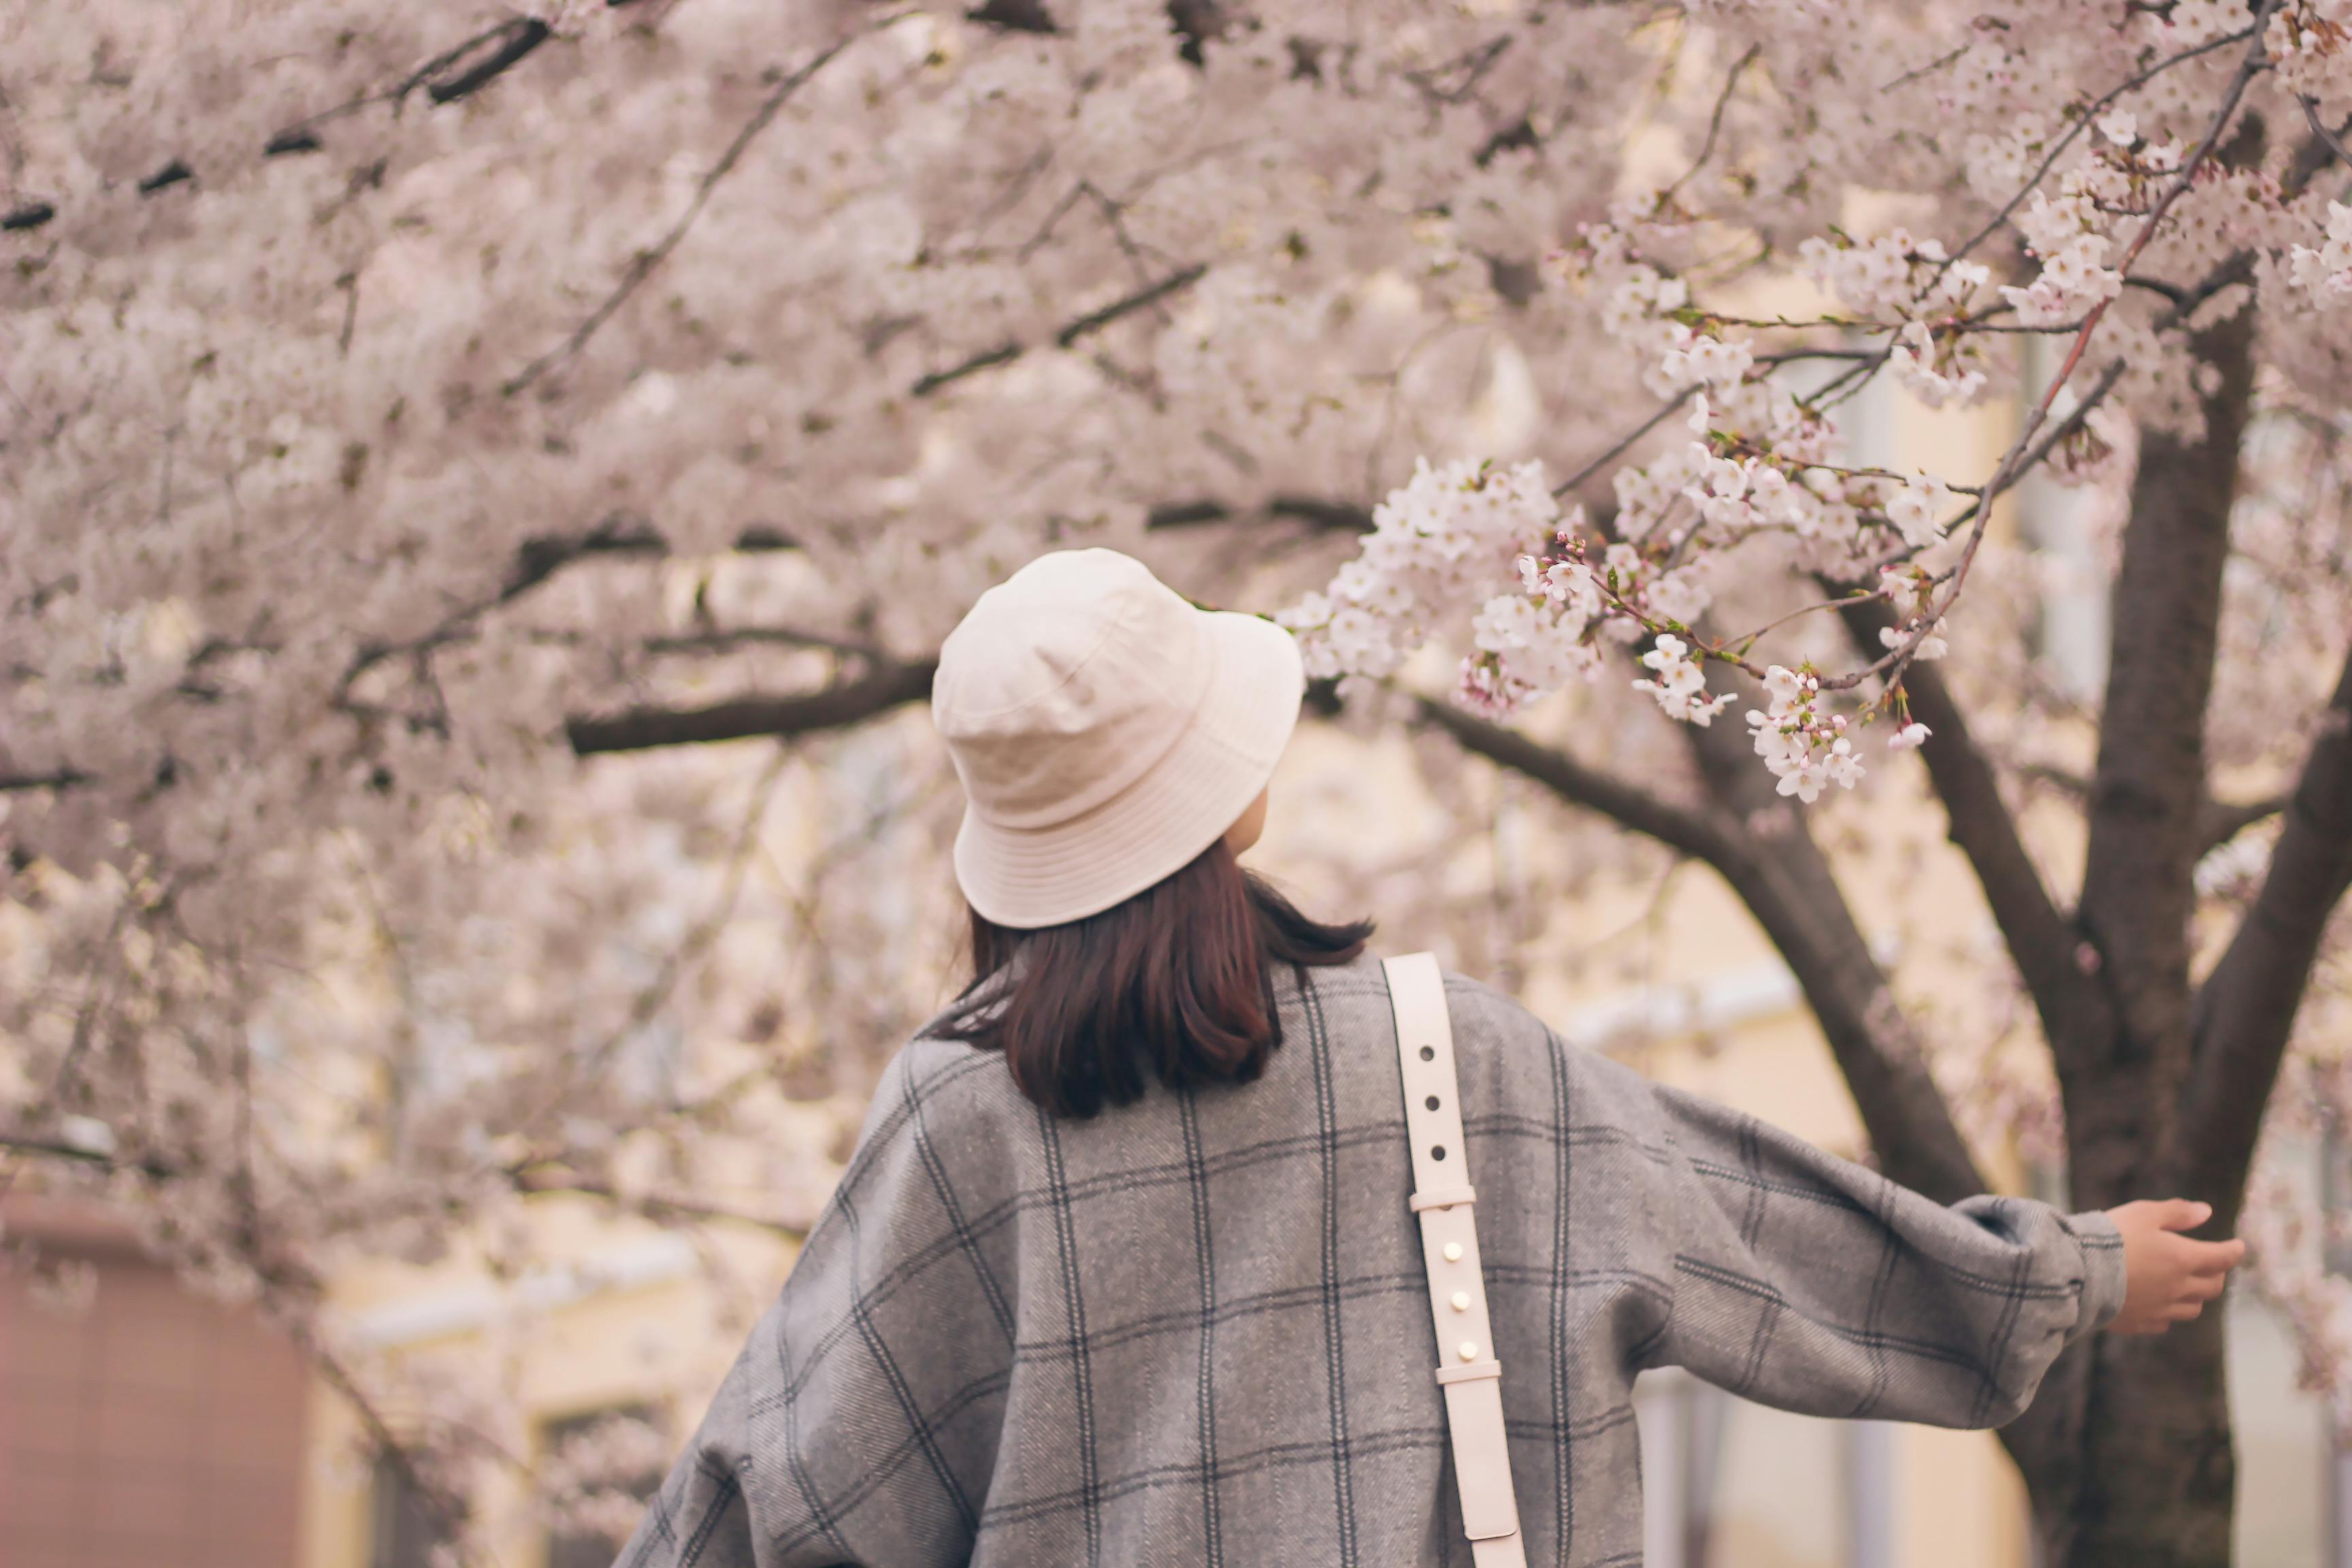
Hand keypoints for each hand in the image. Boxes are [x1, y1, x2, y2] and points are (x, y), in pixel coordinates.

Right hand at [2105, 1199, 2245, 1334]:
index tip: (2238, 1246)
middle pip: (2212, 1287)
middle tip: (2212, 1266)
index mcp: (2184, 1259)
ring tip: (2187, 1287)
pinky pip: (2165, 1322)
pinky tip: (2159, 1304)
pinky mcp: (2141, 1323)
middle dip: (2217, 1274)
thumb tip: (2206, 1212)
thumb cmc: (2111, 1237)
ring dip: (2196, 1297)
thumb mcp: (2143, 1213)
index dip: (2234, 1251)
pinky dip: (2168, 1312)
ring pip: (2193, 1309)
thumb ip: (2176, 1213)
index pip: (2222, 1257)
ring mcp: (2161, 1309)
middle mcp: (2179, 1288)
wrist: (2079, 1273)